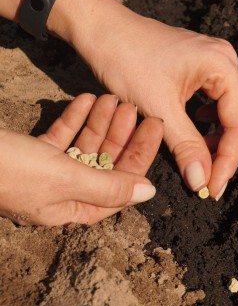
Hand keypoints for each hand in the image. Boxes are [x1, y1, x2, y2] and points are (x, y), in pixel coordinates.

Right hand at [0, 94, 162, 225]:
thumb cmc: (9, 170)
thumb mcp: (65, 179)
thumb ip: (109, 187)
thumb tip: (147, 194)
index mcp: (74, 208)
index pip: (121, 184)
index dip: (141, 155)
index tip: (155, 125)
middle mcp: (63, 193)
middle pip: (105, 162)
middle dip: (121, 134)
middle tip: (134, 106)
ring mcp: (47, 172)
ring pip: (85, 146)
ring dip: (100, 122)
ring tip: (113, 97)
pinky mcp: (32, 152)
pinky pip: (63, 135)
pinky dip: (75, 118)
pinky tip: (86, 99)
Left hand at [79, 13, 237, 199]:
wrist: (102, 29)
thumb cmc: (125, 59)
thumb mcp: (157, 108)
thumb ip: (185, 146)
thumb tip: (202, 183)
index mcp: (222, 66)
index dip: (229, 160)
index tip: (212, 188)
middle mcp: (227, 60)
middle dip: (228, 150)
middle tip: (209, 179)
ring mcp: (217, 60)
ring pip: (234, 109)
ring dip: (221, 137)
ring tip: (201, 158)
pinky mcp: (204, 64)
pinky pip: (220, 99)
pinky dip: (212, 121)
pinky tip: (196, 128)